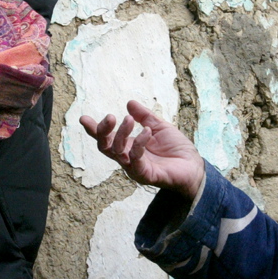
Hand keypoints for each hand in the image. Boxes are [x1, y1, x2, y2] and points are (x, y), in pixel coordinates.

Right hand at [79, 100, 204, 199]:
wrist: (194, 166)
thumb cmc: (176, 149)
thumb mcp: (159, 127)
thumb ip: (145, 117)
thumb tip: (130, 103)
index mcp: (128, 147)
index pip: (106, 139)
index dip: (94, 129)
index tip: (83, 118)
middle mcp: (127, 158)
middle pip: (105, 147)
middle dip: (102, 131)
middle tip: (110, 116)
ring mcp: (135, 168)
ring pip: (117, 152)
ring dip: (121, 134)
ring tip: (130, 119)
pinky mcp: (145, 175)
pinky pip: (135, 160)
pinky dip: (138, 144)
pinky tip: (147, 132)